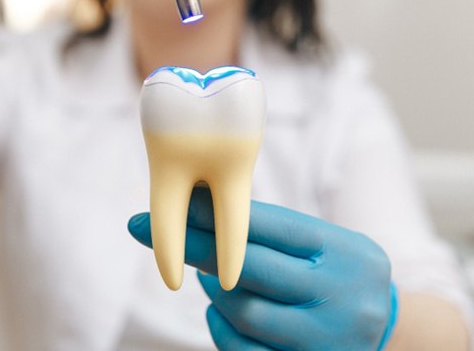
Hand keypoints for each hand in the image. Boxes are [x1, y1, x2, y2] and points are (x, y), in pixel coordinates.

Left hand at [129, 187, 397, 350]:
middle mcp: (343, 296)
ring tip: (208, 276)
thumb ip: (273, 233)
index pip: (271, 226)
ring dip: (214, 290)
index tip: (175, 204)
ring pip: (243, 310)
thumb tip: (199, 211)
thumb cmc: (339, 276)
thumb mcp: (324, 245)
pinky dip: (222, 326)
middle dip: (196, 247)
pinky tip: (221, 310)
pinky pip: (245, 348)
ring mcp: (327, 338)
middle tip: (153, 232)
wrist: (389, 333)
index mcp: (346, 251)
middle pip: (251, 267)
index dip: (216, 213)